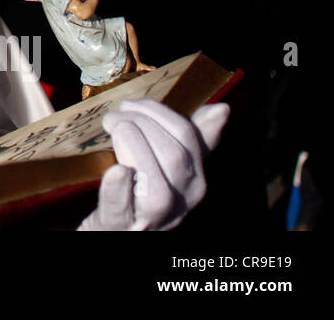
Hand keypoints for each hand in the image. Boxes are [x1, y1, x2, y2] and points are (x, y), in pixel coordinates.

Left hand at [78, 99, 229, 230]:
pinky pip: (123, 207)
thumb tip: (222, 109)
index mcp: (195, 181)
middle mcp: (183, 202)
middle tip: (115, 116)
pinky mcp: (120, 225)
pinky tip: (116, 170)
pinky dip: (119, 188)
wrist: (118, 228)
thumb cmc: (144, 191)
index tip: (132, 104)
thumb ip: (195, 139)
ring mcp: (154, 217)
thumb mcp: (170, 165)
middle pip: (173, 154)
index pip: (188, 136)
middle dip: (140, 124)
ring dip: (130, 142)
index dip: (158, 112)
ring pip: (156, 181)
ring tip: (110, 127)